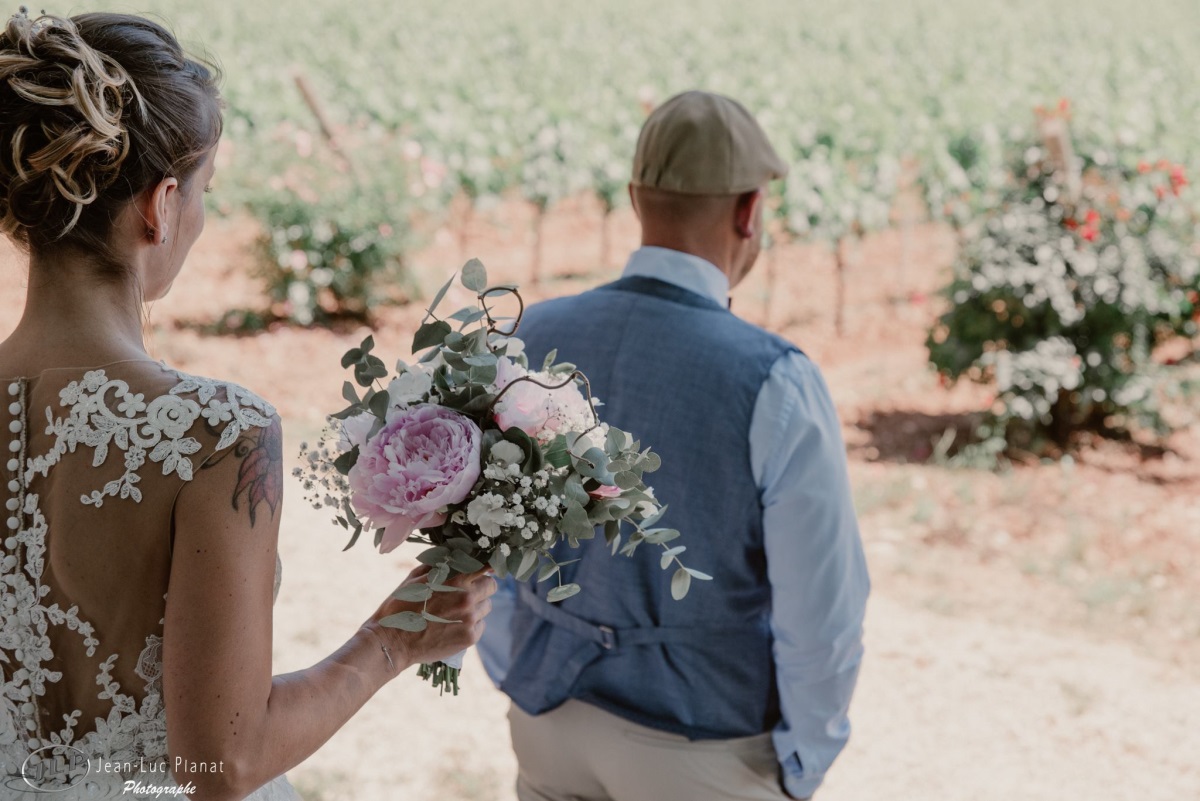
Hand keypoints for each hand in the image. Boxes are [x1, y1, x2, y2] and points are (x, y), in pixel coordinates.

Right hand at [366, 566, 496, 668]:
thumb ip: (439, 565)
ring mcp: (470, 619)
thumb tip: (456, 556)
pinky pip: (480, 626)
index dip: (485, 568)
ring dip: (476, 607)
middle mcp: (467, 597)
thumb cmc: (401, 605)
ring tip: (455, 612)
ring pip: (486, 607)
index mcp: (455, 578)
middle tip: (465, 593)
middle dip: (481, 587)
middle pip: (491, 586)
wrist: (392, 641)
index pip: (486, 566)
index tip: (483, 570)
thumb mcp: (416, 577)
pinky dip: (471, 625)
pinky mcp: (469, 638)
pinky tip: (453, 626)